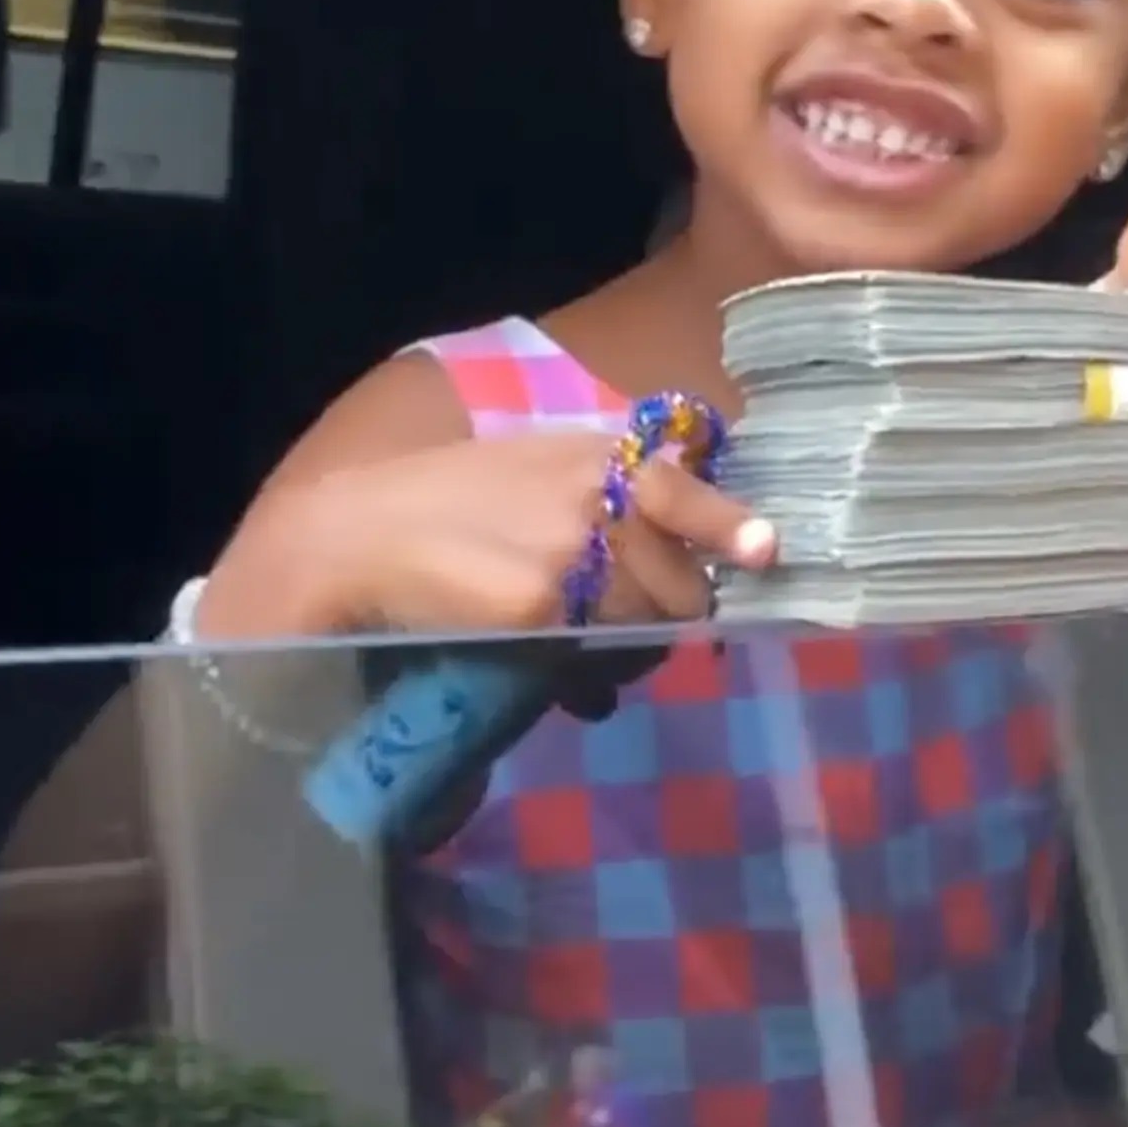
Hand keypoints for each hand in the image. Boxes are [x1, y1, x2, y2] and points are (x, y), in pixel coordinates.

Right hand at [289, 429, 775, 633]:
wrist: (361, 535)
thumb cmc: (447, 503)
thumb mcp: (535, 467)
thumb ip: (606, 492)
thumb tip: (676, 554)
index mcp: (594, 456)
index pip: (680, 487)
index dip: (725, 522)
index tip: (766, 549)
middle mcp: (593, 501)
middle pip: (679, 583)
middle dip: (668, 606)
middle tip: (625, 614)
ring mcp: (571, 558)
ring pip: (648, 624)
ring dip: (632, 639)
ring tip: (581, 630)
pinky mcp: (542, 610)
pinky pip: (597, 656)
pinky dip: (588, 669)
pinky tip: (554, 656)